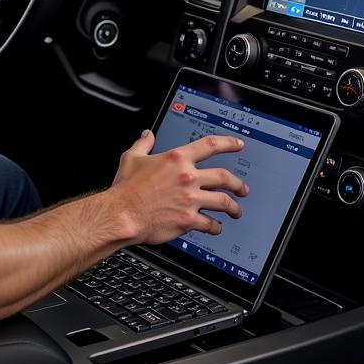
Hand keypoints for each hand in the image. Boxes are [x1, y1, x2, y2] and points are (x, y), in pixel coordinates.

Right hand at [108, 130, 249, 245]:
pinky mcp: (188, 220)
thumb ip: (143, 144)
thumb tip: (147, 135)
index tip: (238, 145)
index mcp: (177, 158)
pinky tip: (216, 228)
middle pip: (225, 177)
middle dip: (238, 183)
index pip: (210, 145)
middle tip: (242, 188)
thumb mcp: (132, 158)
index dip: (228, 143)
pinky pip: (210, 224)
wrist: (122, 214)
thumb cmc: (126, 189)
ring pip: (223, 201)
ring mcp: (190, 199)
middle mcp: (187, 177)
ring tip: (236, 211)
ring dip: (233, 207)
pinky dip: (216, 227)